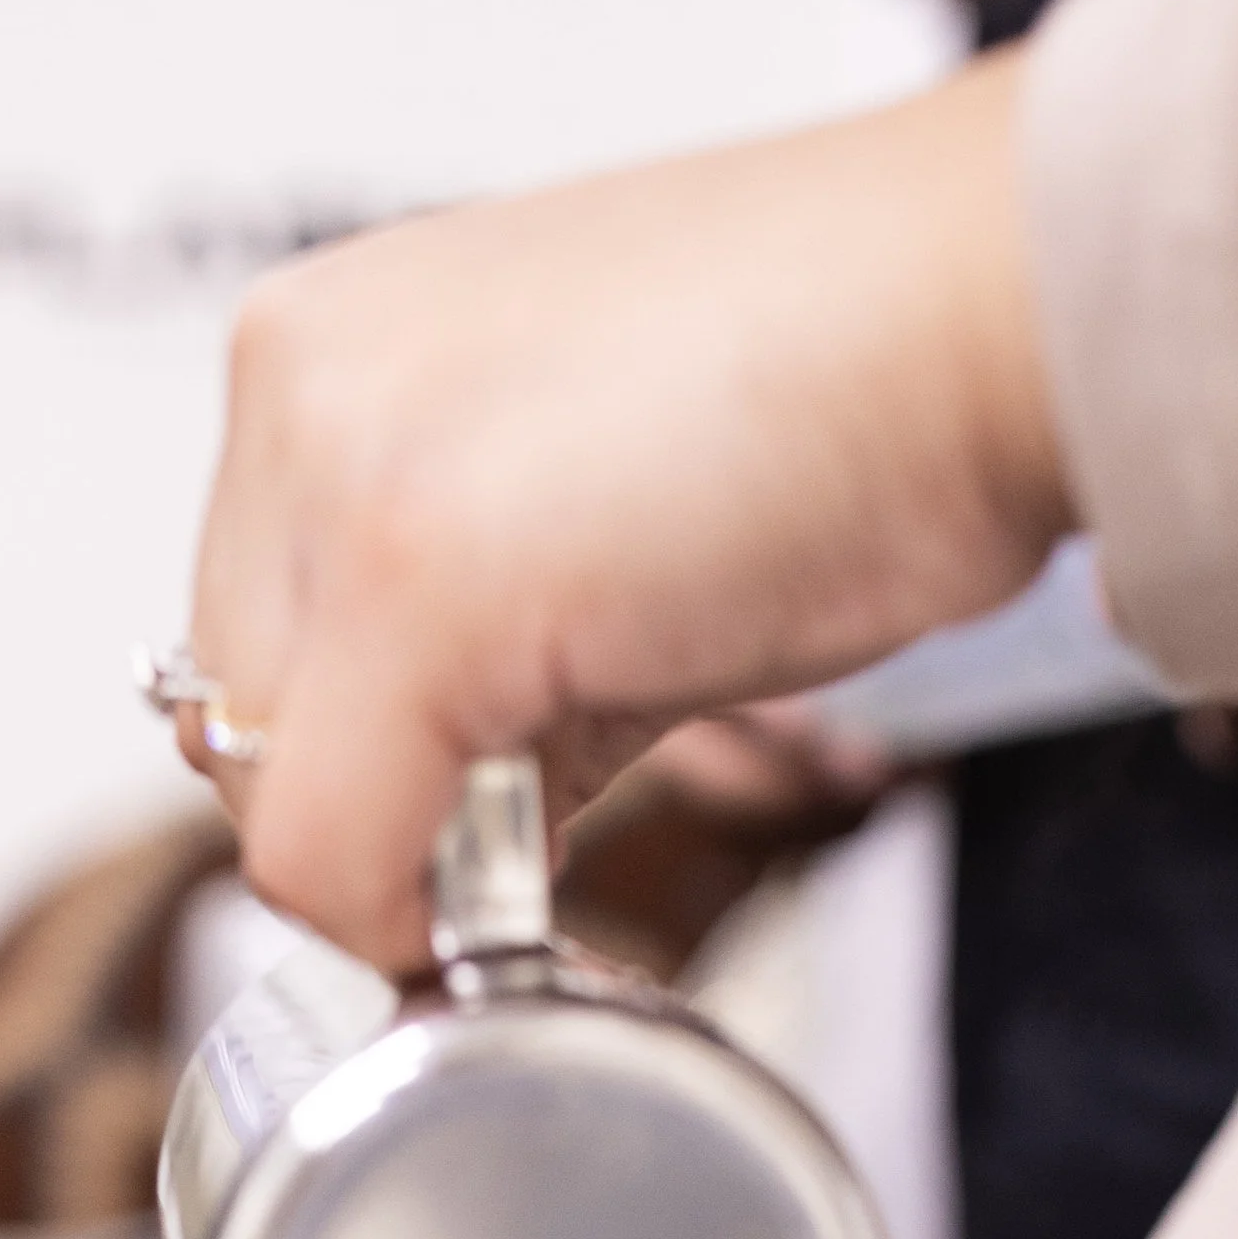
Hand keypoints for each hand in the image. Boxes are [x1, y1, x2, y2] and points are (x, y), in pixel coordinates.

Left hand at [179, 51, 1068, 968]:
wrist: (996, 310)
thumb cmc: (850, 390)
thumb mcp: (593, 511)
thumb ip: (481, 651)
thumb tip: (444, 822)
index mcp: (332, 349)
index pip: (249, 643)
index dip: (357, 763)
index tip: (467, 812)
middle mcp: (307, 384)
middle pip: (242, 728)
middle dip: (382, 810)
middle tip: (539, 812)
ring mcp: (346, 473)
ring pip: (272, 800)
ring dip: (415, 861)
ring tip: (574, 802)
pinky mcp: (415, 579)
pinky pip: (333, 856)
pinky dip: (423, 928)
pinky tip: (543, 892)